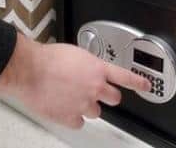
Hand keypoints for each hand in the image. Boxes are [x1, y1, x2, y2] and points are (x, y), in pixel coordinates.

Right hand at [0, 34, 150, 128]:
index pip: (125, 77)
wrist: (29, 70)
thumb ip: (86, 63)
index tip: (146, 86)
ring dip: (87, 106)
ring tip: (72, 97)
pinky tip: (64, 108)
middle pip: (114, 98)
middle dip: (107, 96)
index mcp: (97, 68)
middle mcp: (94, 87)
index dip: (139, 83)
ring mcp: (84, 104)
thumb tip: (86, 68)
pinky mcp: (71, 117)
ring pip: (96, 112)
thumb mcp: (74, 53)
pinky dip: (73, 117)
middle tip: (95, 92)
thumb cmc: (46, 58)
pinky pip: (79, 122)